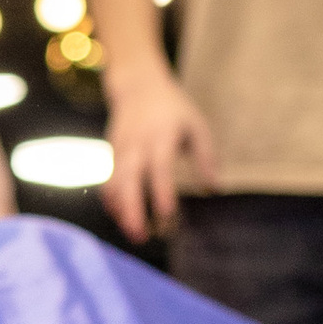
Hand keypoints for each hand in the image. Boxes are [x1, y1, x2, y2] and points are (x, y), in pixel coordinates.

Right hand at [101, 76, 217, 243]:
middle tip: (142, 237)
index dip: (162, 192)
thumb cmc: (173, 109)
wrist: (137, 86)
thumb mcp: (196, 125)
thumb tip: (214, 189)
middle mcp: (136, 144)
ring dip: (121, 212)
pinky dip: (113, 204)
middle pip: (128, 181)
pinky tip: (123, 220)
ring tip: (135, 236)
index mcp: (161, 135)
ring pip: (113, 185)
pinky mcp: (111, 156)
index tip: (168, 216)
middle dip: (132, 210)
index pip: (159, 168)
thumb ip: (205, 156)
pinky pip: (108, 183)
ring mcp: (120, 151)